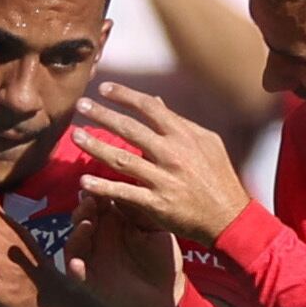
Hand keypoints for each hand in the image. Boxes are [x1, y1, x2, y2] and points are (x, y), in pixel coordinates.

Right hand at [63, 194, 183, 306]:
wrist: (168, 293)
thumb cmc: (164, 259)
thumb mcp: (155, 229)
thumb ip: (141, 211)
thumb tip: (131, 183)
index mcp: (114, 222)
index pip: (99, 202)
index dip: (98, 192)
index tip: (101, 182)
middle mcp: (100, 237)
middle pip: (83, 217)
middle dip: (84, 207)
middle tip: (92, 200)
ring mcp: (94, 257)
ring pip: (75, 241)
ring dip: (77, 232)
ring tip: (87, 224)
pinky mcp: (91, 279)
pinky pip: (76, 272)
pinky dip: (74, 267)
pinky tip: (78, 263)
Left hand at [72, 82, 253, 245]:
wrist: (229, 217)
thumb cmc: (218, 178)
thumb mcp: (206, 143)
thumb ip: (178, 123)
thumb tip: (155, 102)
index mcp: (184, 135)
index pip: (149, 107)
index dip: (124, 95)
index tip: (103, 88)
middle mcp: (172, 154)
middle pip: (129, 129)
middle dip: (102, 114)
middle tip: (80, 105)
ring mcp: (164, 179)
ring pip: (121, 159)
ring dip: (95, 146)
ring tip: (76, 136)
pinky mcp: (157, 204)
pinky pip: (124, 193)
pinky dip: (103, 187)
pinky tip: (84, 181)